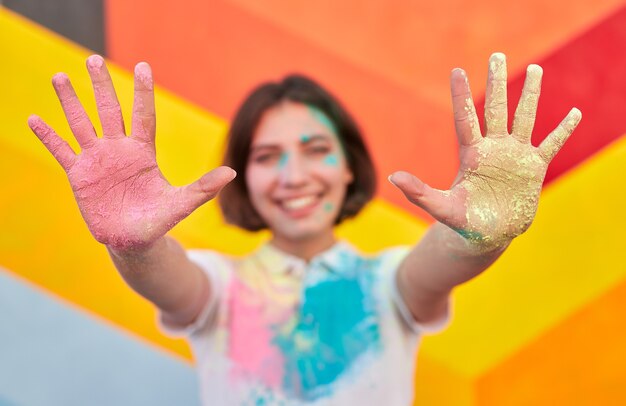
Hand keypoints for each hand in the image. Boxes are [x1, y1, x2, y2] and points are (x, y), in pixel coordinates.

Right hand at [29, 55, 234, 250]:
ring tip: (59, 77)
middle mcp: (119, 150)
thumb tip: (232, 173)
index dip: (143, 91)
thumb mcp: (182, 203)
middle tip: (93, 60)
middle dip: (102, 85)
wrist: (133, 241)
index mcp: (143, 152)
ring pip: (82, 124)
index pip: (143, 115)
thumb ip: (203, 187)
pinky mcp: (80, 175)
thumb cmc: (158, 220)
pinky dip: (49, 137)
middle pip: (109, 110)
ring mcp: (97, 160)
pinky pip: (61, 151)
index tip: (143, 66)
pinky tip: (34, 119)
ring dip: (71, 102)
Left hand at [389, 53, 580, 249]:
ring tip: (538, 70)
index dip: (461, 96)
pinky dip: (563, 130)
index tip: (456, 71)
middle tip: (497, 55)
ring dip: (531, 95)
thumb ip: (419, 193)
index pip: (465, 119)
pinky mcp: (533, 168)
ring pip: (524, 119)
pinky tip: (574, 113)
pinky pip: (551, 144)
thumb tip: (392, 177)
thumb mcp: (441, 208)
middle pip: (495, 109)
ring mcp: (514, 156)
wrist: (488, 236)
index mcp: (471, 156)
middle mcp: (493, 149)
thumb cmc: (462, 223)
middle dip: (497, 83)